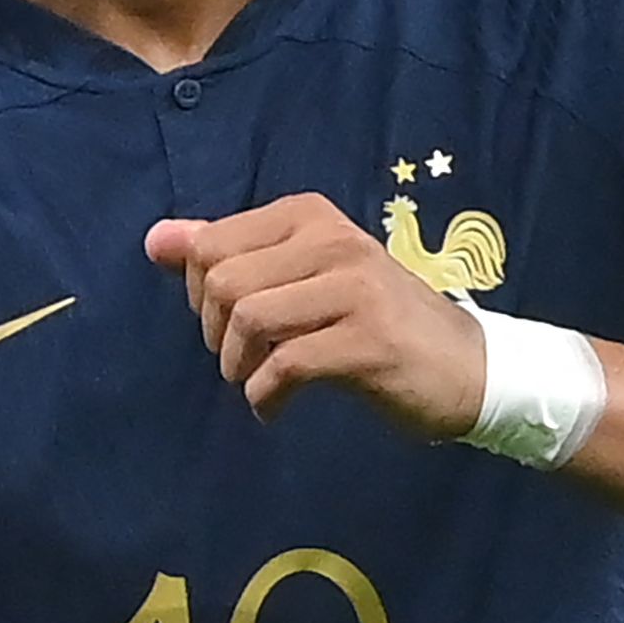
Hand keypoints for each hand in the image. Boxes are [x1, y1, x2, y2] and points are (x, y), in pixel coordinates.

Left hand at [145, 194, 483, 435]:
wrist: (468, 366)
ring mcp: (356, 289)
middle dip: (215, 333)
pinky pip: (286, 365)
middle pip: (223, 283)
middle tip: (240, 357)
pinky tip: (275, 407)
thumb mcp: (299, 274)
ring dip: (238, 367)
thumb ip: (226, 254)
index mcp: (310, 215)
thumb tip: (155, 239)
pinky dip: (265, 396)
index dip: (199, 292)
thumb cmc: (372, 319)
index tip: (226, 320)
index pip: (209, 244)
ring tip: (257, 380)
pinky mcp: (370, 341)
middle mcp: (334, 241)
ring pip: (250, 319)